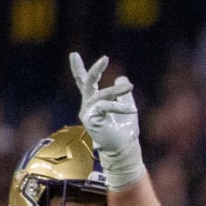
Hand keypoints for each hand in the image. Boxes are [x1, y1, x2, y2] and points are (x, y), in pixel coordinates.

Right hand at [69, 53, 144, 188]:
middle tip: (105, 58)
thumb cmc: (125, 132)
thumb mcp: (126, 107)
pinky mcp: (92, 120)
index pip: (84, 83)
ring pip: (101, 95)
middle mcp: (88, 106)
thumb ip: (123, 93)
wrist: (124, 150)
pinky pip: (105, 107)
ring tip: (130, 86)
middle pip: (86, 83)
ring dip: (117, 91)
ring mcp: (87, 113)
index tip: (73, 55)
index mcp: (94, 103)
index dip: (78, 69)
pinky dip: (119, 106)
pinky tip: (131, 110)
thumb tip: (122, 78)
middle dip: (95, 70)